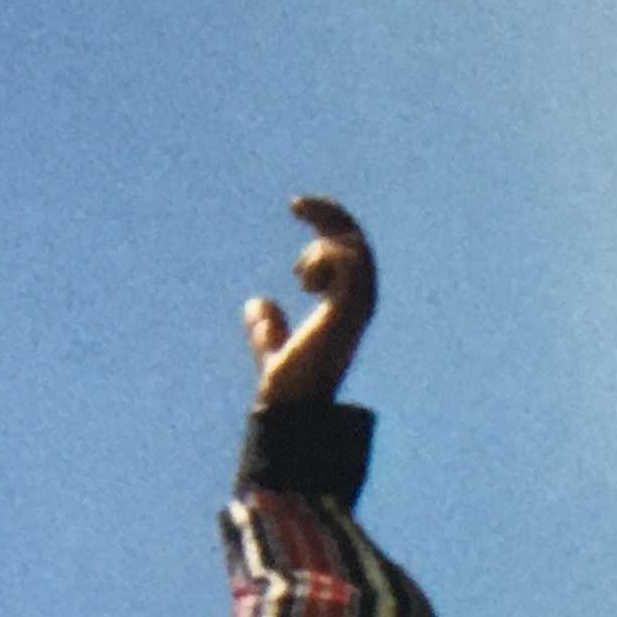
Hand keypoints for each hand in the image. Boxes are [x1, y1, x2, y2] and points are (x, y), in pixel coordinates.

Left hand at [243, 196, 373, 410]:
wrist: (290, 411)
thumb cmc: (288, 392)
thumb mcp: (275, 353)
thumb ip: (269, 332)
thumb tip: (257, 304)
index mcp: (343, 313)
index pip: (350, 257)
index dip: (328, 226)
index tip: (296, 208)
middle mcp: (355, 309)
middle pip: (358, 247)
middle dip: (331, 217)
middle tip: (296, 205)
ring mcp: (353, 312)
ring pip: (357, 253)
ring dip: (325, 245)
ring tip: (299, 271)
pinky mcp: (345, 313)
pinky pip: (351, 265)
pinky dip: (327, 258)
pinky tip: (304, 278)